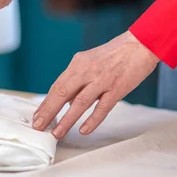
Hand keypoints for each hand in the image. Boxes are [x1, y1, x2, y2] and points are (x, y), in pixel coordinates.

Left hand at [33, 31, 159, 138]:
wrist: (140, 44)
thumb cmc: (115, 54)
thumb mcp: (91, 61)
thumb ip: (78, 79)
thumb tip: (65, 101)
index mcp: (79, 63)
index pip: (57, 86)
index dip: (45, 103)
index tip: (36, 117)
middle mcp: (88, 70)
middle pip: (63, 93)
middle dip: (49, 112)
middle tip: (38, 127)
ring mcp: (103, 80)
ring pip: (80, 102)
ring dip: (67, 119)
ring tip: (57, 133)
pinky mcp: (118, 88)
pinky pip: (102, 107)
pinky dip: (92, 120)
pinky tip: (83, 130)